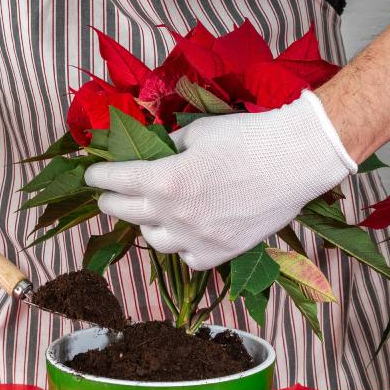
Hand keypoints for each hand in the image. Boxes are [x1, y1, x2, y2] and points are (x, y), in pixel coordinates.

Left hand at [84, 91, 355, 269]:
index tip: (93, 174)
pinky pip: (188, 259)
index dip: (99, 176)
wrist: (297, 159)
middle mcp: (175, 214)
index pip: (115, 180)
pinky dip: (182, 247)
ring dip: (147, 226)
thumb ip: (170, 145)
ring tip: (151, 216)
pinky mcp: (222, 253)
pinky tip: (185, 234)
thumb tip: (156, 151)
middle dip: (111, 201)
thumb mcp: (198, 131)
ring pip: (154, 241)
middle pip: (126, 212)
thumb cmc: (249, 137)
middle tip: (108, 196)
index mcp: (164, 179)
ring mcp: (198, 238)